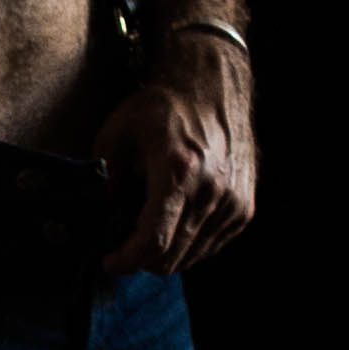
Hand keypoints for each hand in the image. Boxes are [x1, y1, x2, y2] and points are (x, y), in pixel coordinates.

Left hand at [97, 30, 257, 277]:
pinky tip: (175, 223)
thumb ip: (105, 176)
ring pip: (191, 257)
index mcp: (178, 172)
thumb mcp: (119, 131)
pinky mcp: (244, 208)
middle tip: (124, 245)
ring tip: (150, 229)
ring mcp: (232, 202)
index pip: (153, 241)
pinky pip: (211, 247)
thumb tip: (105, 213)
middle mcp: (211, 192)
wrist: (214, 87)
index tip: (109, 262)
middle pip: (171, 257)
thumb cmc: (165, 106)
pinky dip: (189, 246)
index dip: (127, 261)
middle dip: (141, 260)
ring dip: (166, 254)